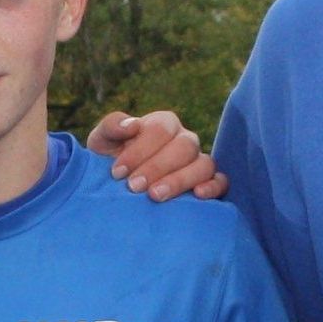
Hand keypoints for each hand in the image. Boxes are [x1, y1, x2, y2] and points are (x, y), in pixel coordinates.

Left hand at [87, 109, 224, 202]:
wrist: (118, 192)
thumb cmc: (112, 163)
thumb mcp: (102, 142)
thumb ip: (111, 127)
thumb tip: (132, 125)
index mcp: (163, 125)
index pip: (160, 129)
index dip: (140, 149)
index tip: (117, 173)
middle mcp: (185, 140)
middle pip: (184, 146)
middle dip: (158, 167)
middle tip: (134, 187)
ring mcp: (199, 162)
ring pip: (203, 164)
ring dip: (180, 180)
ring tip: (155, 196)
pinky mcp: (210, 184)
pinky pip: (221, 182)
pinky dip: (213, 187)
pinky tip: (197, 196)